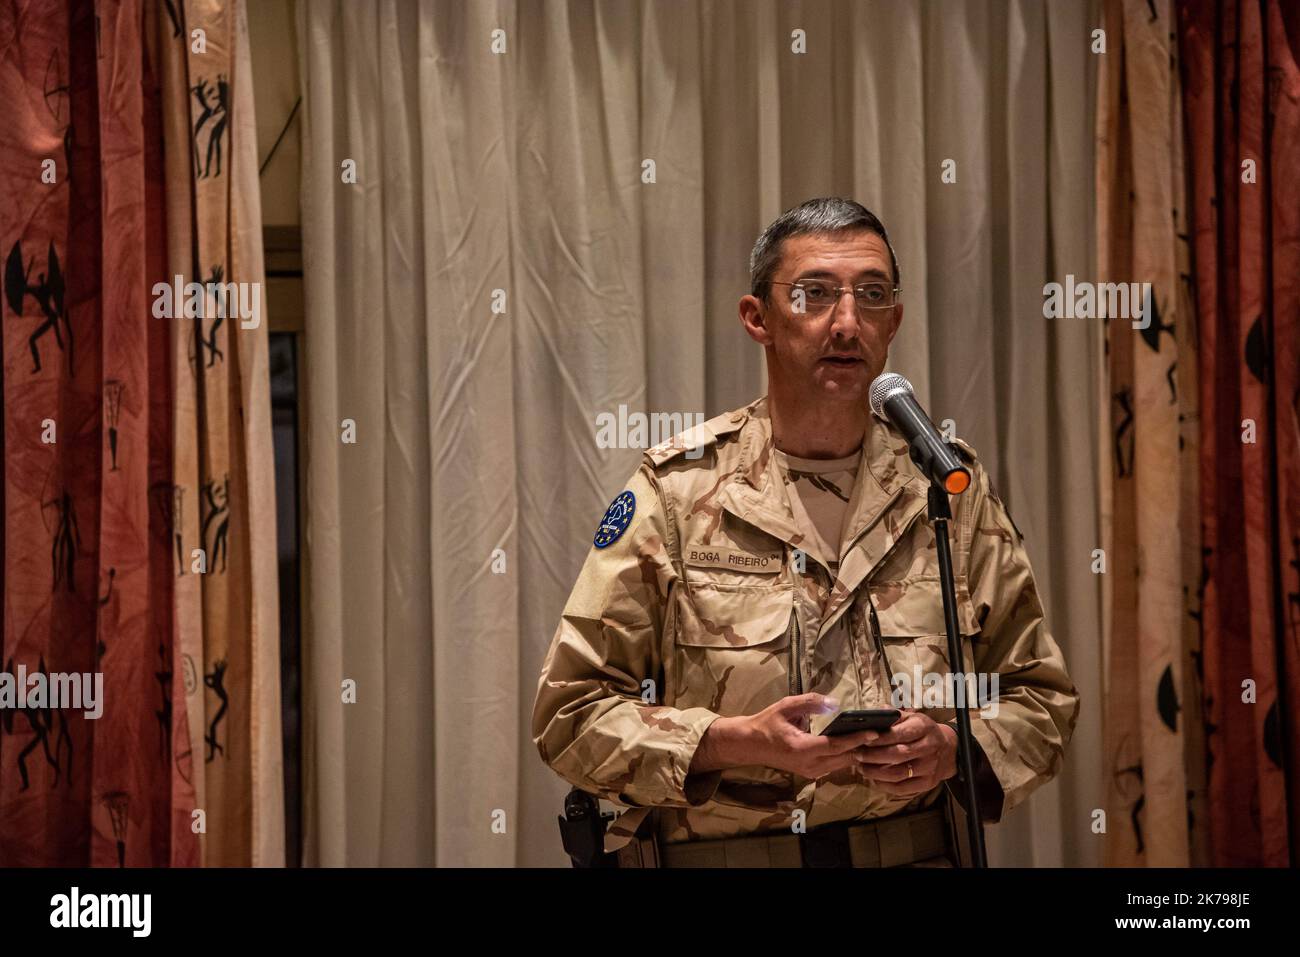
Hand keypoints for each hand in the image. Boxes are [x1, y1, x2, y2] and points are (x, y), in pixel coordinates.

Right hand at [690, 694, 879, 780]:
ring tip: (875, 738)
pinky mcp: (811, 773)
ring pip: (842, 764)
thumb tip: (834, 703)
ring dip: (857, 752)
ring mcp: (810, 772)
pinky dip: (847, 756)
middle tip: (883, 732)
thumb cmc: (767, 723)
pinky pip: (835, 766)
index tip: (875, 731)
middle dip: (864, 746)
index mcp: (802, 748)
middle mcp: (809, 764)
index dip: (858, 739)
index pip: (837, 745)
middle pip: (845, 758)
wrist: (750, 745)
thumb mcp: (785, 706)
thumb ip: (810, 702)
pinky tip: (858, 745)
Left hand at [852, 709, 957, 796]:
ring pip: (898, 773)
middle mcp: (929, 748)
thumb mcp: (913, 718)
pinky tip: (873, 779)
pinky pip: (902, 788)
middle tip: (858, 755)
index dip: (880, 738)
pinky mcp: (927, 783)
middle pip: (898, 755)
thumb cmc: (923, 732)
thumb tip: (874, 714)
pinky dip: (884, 785)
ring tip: (861, 768)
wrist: (948, 751)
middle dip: (874, 756)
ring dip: (875, 772)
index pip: (900, 734)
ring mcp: (929, 767)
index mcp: (924, 728)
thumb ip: (894, 716)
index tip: (863, 740)